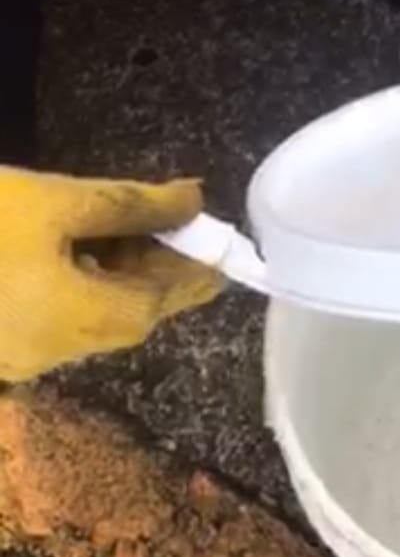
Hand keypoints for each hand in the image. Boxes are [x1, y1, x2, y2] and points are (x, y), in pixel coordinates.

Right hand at [0, 170, 222, 382]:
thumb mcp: (62, 201)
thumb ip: (135, 205)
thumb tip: (194, 202)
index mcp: (76, 323)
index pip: (157, 302)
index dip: (193, 270)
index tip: (221, 246)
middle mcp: (51, 353)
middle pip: (126, 314)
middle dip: (160, 269)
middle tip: (184, 226)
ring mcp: (19, 355)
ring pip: (92, 317)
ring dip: (123, 275)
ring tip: (140, 226)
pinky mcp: (1, 341)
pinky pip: (60, 318)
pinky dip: (87, 284)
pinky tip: (87, 246)